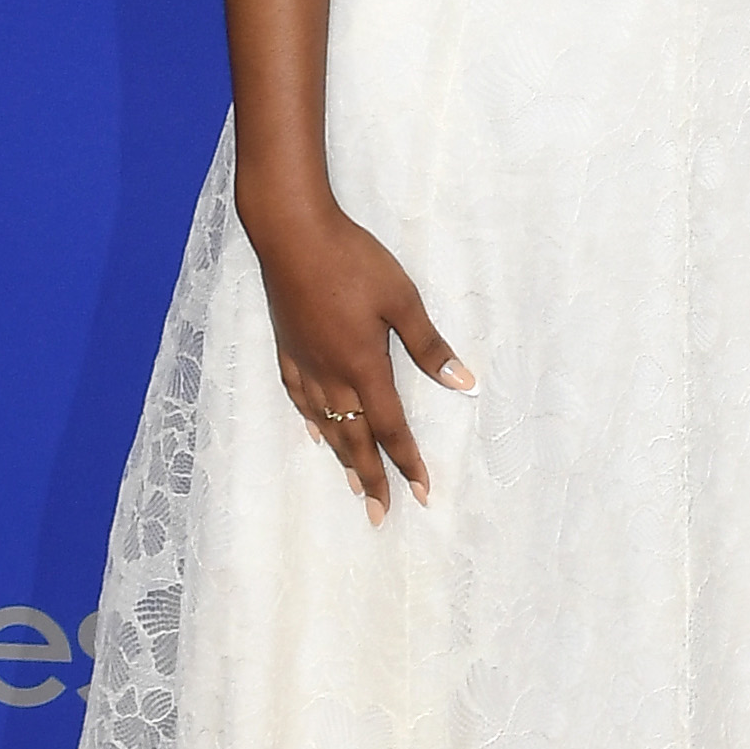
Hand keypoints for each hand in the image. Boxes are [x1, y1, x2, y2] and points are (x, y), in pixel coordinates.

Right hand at [242, 190, 473, 516]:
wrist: (291, 233)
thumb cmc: (352, 260)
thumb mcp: (402, 299)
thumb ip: (428, 345)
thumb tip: (462, 383)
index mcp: (364, 366)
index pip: (391, 428)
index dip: (407, 462)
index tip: (421, 493)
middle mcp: (331, 375)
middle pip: (354, 439)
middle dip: (372, 479)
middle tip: (382, 515)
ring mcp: (305, 364)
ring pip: (325, 425)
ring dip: (342, 457)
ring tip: (355, 485)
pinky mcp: (287, 348)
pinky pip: (299, 398)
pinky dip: (310, 422)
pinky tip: (315, 432)